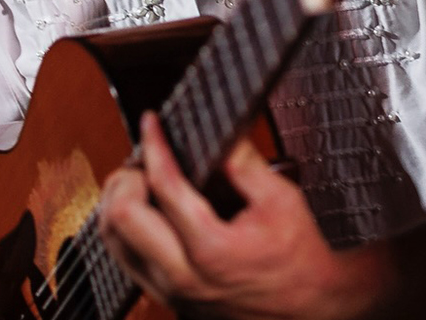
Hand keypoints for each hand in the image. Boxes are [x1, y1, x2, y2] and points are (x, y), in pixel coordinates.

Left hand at [98, 112, 392, 319]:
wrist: (313, 308)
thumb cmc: (300, 258)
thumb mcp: (281, 200)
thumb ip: (243, 163)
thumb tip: (220, 130)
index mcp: (210, 248)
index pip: (163, 185)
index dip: (153, 145)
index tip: (151, 124)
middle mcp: (182, 275)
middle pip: (119, 217)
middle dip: (126, 177)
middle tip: (142, 158)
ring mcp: (171, 292)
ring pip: (112, 242)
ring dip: (118, 203)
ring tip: (139, 181)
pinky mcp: (169, 299)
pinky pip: (125, 260)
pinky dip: (126, 229)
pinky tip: (147, 212)